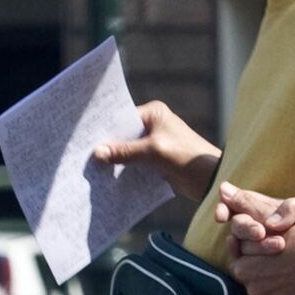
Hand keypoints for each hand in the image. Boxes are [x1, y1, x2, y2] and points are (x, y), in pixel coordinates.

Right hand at [93, 101, 220, 200]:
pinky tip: (108, 179)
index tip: (84, 138)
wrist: (211, 180)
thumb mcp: (154, 152)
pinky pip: (134, 164)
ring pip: (127, 151)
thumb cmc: (187, 158)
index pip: (122, 119)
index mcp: (154, 114)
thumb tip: (97, 153)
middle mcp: (153, 125)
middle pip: (123, 136)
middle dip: (107, 147)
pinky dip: (124, 170)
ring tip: (91, 170)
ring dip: (114, 161)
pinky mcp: (155, 161)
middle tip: (83, 156)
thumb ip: (126, 152)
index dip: (105, 129)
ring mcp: (153, 144)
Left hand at [215, 183, 294, 294]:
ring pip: (268, 290)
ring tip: (291, 265)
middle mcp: (256, 291)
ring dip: (274, 280)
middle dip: (261, 267)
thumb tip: (234, 238)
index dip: (252, 252)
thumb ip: (250, 234)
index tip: (266, 244)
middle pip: (252, 278)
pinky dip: (289, 292)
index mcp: (245, 270)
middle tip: (279, 254)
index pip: (240, 261)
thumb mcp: (276, 227)